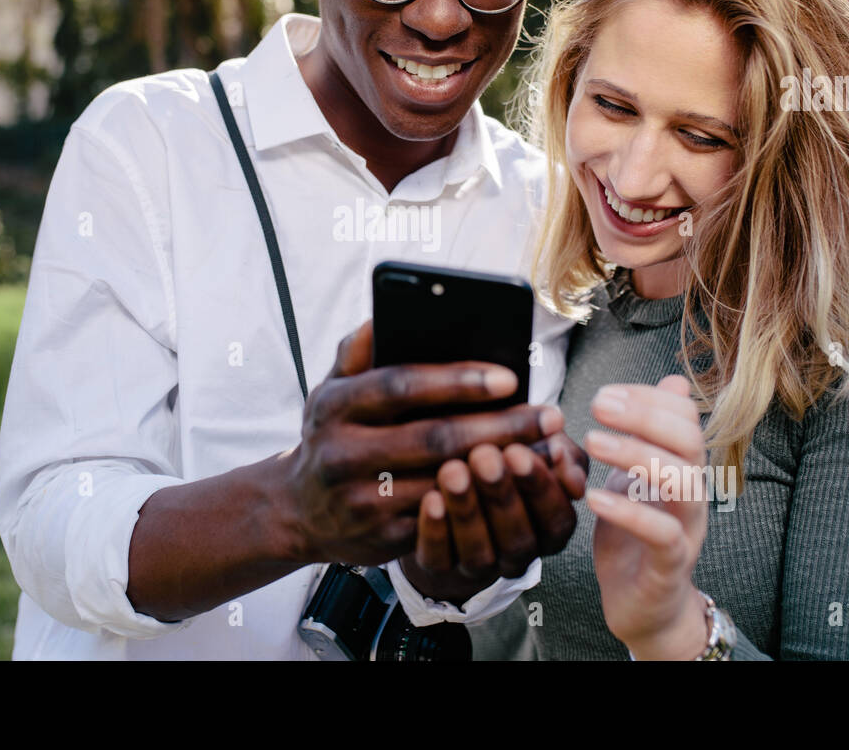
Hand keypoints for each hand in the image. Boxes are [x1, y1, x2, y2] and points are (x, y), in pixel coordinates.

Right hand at [278, 320, 556, 566]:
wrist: (299, 512)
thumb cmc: (332, 435)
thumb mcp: (330, 389)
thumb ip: (357, 352)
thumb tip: (384, 313)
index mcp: (335, 405)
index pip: (401, 385)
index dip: (457, 381)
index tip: (510, 377)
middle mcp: (343, 452)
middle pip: (434, 437)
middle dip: (498, 426)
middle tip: (549, 415)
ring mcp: (362, 499)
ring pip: (446, 482)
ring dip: (502, 466)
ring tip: (547, 448)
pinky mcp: (383, 536)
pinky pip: (446, 518)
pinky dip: (486, 501)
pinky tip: (521, 485)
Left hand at [399, 432, 588, 604]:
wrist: (442, 482)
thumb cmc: (503, 459)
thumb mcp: (535, 448)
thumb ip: (557, 450)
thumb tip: (562, 453)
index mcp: (549, 529)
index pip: (556, 518)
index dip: (540, 487)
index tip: (519, 452)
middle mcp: (518, 554)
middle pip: (518, 538)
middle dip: (501, 495)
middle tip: (484, 456)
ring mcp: (479, 567)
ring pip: (479, 552)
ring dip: (466, 510)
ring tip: (453, 470)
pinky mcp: (439, 568)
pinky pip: (439, 558)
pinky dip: (436, 530)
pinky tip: (431, 498)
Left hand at [584, 375, 711, 659]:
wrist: (644, 606)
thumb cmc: (635, 536)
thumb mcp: (635, 475)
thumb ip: (648, 433)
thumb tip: (674, 381)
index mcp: (682, 468)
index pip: (684, 417)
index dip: (648, 398)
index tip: (606, 393)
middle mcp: (692, 493)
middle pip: (689, 441)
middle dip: (644, 416)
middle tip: (598, 406)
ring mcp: (686, 529)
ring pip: (682, 482)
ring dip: (637, 455)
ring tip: (594, 443)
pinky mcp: (670, 564)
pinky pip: (662, 533)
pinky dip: (629, 512)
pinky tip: (595, 498)